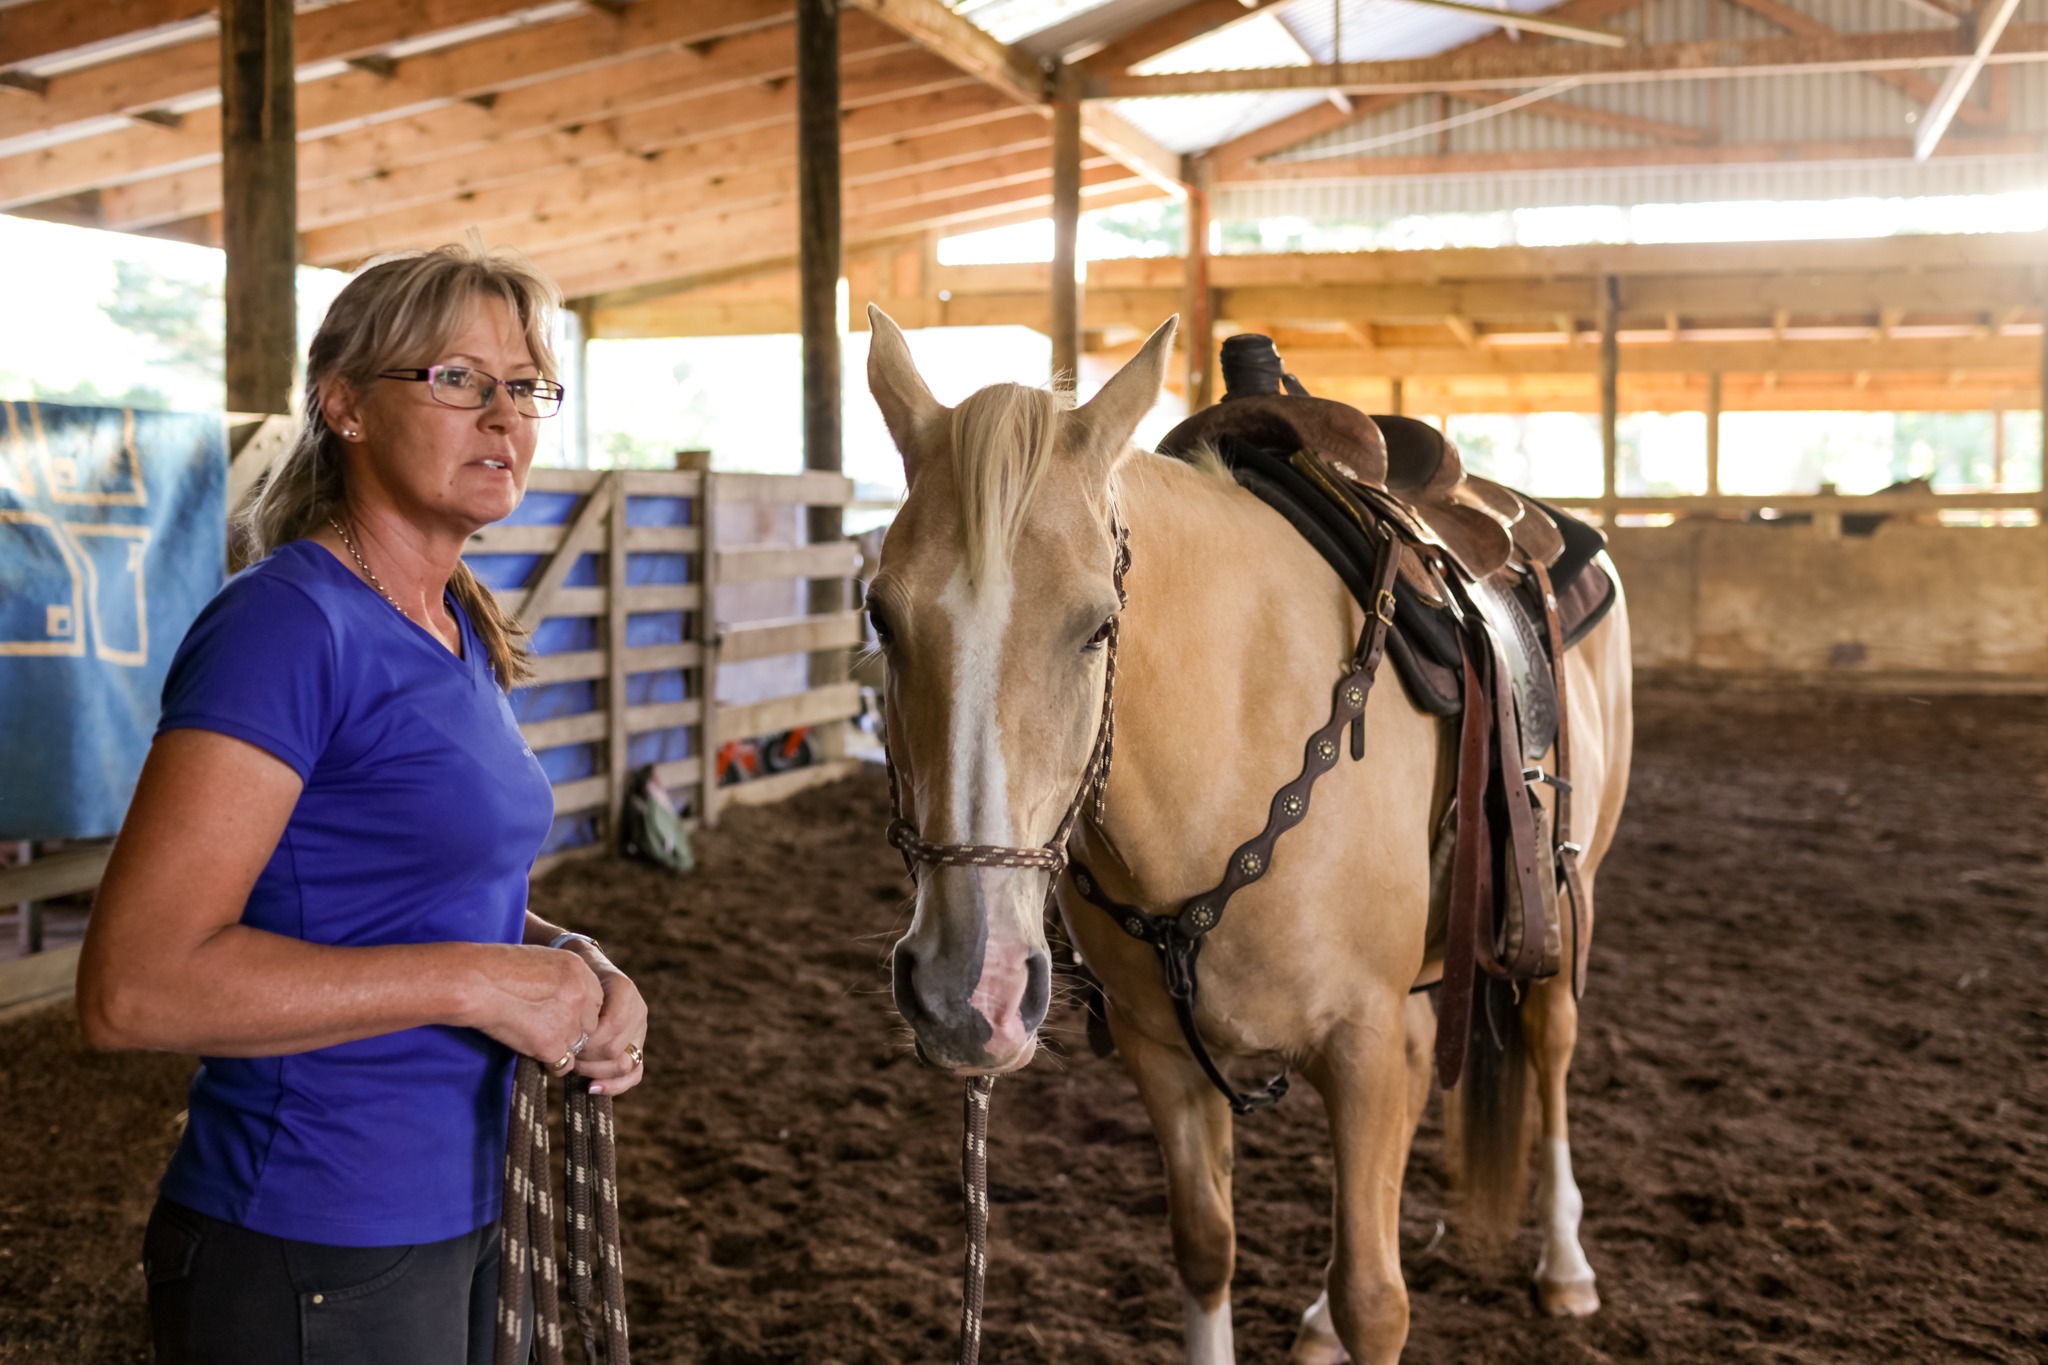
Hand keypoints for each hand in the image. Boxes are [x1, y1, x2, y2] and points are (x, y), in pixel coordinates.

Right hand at [459, 944, 603, 1068]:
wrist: (475, 983)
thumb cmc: (497, 969)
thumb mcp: (542, 960)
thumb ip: (564, 979)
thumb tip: (571, 1000)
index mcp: (579, 970)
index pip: (596, 1002)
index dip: (577, 1011)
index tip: (557, 1012)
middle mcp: (580, 995)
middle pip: (589, 1025)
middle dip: (571, 1030)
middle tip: (542, 1025)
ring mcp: (568, 1021)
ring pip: (576, 1045)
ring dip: (557, 1045)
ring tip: (528, 1031)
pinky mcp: (551, 1044)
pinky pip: (562, 1064)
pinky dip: (546, 1060)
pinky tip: (526, 1044)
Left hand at [564, 944, 648, 1097]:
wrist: (588, 969)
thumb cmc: (573, 975)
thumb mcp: (571, 977)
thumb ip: (572, 999)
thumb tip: (561, 1032)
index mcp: (625, 990)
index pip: (611, 1026)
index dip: (587, 1041)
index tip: (566, 1042)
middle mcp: (638, 1010)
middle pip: (615, 1049)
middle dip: (587, 1057)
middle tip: (565, 1055)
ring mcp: (640, 1030)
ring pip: (626, 1064)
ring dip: (595, 1070)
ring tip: (574, 1066)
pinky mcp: (637, 1047)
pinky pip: (635, 1073)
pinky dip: (615, 1085)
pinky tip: (592, 1088)